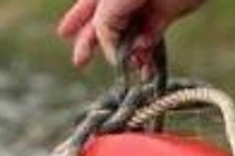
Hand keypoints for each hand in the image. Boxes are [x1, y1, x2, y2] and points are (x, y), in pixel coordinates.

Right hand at [56, 0, 208, 67]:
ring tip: (129, 69)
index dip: (79, 23)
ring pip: (130, 34)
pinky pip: (152, 37)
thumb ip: (106, 26)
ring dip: (127, 55)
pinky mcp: (167, 12)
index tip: (67, 36)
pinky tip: (145, 67)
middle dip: (93, 42)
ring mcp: (146, 4)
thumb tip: (113, 54)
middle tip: (79, 61)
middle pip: (105, 21)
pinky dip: (148, 54)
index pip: (89, 6)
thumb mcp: (112, 1)